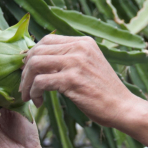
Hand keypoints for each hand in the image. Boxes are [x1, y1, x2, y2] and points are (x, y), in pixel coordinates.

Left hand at [19, 35, 137, 128]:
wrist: (123, 108)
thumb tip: (40, 60)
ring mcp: (76, 62)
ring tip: (28, 95)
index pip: (47, 39)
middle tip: (24, 86)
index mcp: (83, 42)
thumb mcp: (89, 66)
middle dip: (25, 70)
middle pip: (37, 50)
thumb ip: (70, 59)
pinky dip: (34, 92)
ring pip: (35, 64)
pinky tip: (38, 101)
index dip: (32, 55)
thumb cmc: (104, 92)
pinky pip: (41, 82)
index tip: (28, 71)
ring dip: (26, 82)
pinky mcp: (72, 80)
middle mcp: (79, 48)